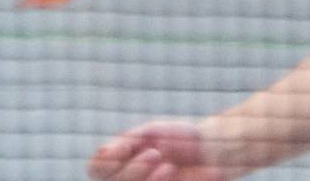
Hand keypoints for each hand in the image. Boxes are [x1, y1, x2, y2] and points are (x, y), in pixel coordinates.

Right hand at [87, 121, 229, 180]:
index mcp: (122, 161)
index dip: (103, 162)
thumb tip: (103, 153)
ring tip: (165, 161)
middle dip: (131, 169)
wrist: (214, 150)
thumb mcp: (150, 134)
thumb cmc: (181, 138)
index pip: (95, 169)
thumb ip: (125, 143)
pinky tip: (171, 170)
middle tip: (155, 153)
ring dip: (142, 176)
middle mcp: (130, 178)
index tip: (126, 145)